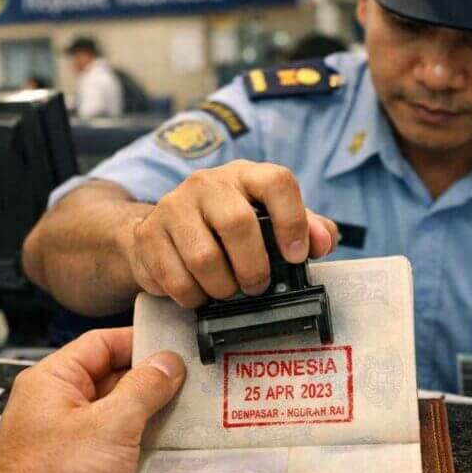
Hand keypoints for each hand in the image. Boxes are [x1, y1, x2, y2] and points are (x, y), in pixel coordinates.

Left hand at [0, 327, 184, 472]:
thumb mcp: (110, 425)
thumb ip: (143, 388)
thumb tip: (167, 363)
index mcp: (54, 381)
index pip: (101, 343)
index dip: (139, 341)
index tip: (174, 347)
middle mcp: (58, 406)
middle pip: (113, 380)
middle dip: (151, 385)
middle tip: (190, 384)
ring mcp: (69, 440)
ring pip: (118, 418)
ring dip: (149, 420)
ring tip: (186, 417)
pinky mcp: (79, 471)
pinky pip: (116, 450)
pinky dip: (140, 451)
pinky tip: (168, 451)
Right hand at [126, 159, 339, 306]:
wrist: (164, 233)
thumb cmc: (227, 229)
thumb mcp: (271, 222)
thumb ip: (308, 229)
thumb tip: (323, 241)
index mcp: (245, 175)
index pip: (276, 181)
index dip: (292, 221)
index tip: (296, 256)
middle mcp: (208, 183)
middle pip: (237, 223)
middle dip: (254, 267)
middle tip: (257, 286)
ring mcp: (174, 206)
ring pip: (204, 257)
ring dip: (223, 286)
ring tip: (227, 291)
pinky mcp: (149, 234)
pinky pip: (176, 278)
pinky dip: (193, 296)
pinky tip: (199, 293)